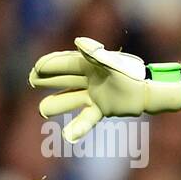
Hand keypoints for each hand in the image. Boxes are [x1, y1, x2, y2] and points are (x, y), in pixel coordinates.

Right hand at [29, 37, 180, 142]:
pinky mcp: (100, 109)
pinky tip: (67, 137)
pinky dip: (77, 128)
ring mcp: (93, 94)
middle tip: (32, 81)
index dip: (50, 65)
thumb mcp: (113, 64)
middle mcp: (88, 79)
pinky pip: (85, 119)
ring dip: (55, 105)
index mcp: (89, 64)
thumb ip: (96, 54)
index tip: (37, 68)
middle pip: (61, 79)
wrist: (148, 93)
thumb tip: (77, 42)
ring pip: (68, 99)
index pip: (64, 63)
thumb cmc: (131, 75)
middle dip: (46, 80)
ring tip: (43, 111)